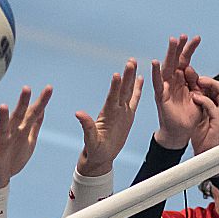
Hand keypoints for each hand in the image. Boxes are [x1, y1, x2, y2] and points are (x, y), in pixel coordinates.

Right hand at [0, 85, 52, 188]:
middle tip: (27, 88)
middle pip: (18, 117)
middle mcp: (11, 135)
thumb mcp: (29, 141)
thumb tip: (42, 109)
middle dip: (22, 103)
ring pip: (2, 130)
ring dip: (2, 119)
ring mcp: (1, 146)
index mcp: (21, 131)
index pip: (32, 114)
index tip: (49, 88)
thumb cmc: (14, 158)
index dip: (41, 102)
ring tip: (3, 106)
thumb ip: (34, 125)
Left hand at [75, 58, 143, 175]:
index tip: (117, 74)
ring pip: (127, 91)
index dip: (115, 87)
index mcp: (107, 115)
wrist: (101, 156)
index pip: (112, 98)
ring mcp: (122, 111)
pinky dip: (137, 89)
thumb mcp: (90, 139)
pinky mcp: (128, 116)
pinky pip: (134, 100)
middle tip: (130, 61)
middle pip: (122, 90)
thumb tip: (78, 114)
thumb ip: (86, 126)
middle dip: (126, 76)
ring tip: (133, 62)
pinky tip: (140, 78)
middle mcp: (115, 110)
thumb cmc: (94, 150)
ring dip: (131, 78)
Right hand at [152, 34, 202, 148]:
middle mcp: (173, 81)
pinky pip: (158, 83)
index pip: (186, 60)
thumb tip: (192, 69)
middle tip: (183, 35)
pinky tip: (155, 62)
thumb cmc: (189, 115)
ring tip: (172, 41)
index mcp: (183, 80)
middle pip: (176, 60)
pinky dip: (156, 73)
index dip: (190, 49)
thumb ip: (196, 83)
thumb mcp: (198, 96)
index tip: (197, 38)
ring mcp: (166, 87)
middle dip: (179, 47)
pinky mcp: (161, 96)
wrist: (181, 132)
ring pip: (167, 67)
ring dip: (169, 54)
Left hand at [189, 75, 218, 154]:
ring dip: (210, 84)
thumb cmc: (203, 141)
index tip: (193, 77)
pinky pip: (213, 106)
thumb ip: (199, 108)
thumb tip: (191, 96)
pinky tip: (194, 97)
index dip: (206, 82)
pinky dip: (203, 99)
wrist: (208, 159)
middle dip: (209, 80)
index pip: (216, 91)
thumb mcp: (200, 120)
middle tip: (195, 75)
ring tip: (197, 80)